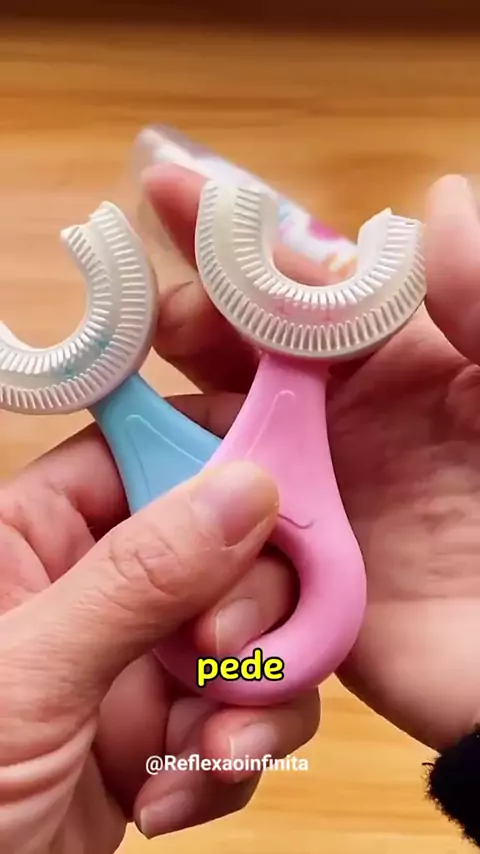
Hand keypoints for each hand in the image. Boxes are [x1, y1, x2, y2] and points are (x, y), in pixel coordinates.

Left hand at [0, 435, 319, 852]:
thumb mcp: (33, 677)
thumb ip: (137, 581)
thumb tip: (244, 489)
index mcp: (36, 538)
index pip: (139, 454)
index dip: (212, 456)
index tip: (282, 480)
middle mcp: (99, 589)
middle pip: (223, 545)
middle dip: (246, 606)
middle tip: (225, 653)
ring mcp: (138, 661)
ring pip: (252, 635)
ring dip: (250, 697)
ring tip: (210, 752)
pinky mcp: (167, 732)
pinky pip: (244, 715)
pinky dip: (232, 760)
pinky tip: (175, 798)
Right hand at [144, 166, 479, 754]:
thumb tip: (438, 200)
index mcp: (398, 359)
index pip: (307, 279)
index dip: (241, 231)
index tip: (170, 186)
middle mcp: (340, 416)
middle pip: (239, 350)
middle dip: (189, 319)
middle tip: (156, 317)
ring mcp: (305, 491)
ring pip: (211, 436)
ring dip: (167, 421)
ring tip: (129, 410)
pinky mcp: (283, 567)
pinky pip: (213, 531)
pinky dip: (180, 516)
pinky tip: (156, 506)